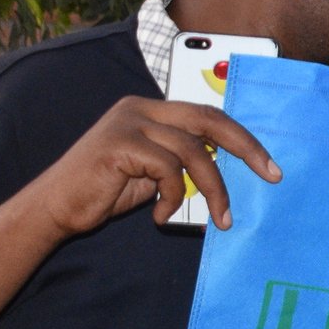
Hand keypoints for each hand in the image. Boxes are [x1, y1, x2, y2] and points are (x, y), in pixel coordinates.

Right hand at [21, 96, 278, 234]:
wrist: (56, 207)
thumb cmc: (106, 192)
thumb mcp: (155, 173)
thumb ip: (184, 161)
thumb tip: (231, 165)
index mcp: (151, 112)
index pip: (208, 116)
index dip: (243, 139)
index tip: (269, 166)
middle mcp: (141, 109)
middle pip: (209, 120)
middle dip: (246, 148)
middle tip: (271, 175)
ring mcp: (129, 122)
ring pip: (194, 152)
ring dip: (214, 190)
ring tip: (219, 218)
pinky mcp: (119, 143)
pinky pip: (168, 170)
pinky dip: (172, 197)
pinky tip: (159, 214)